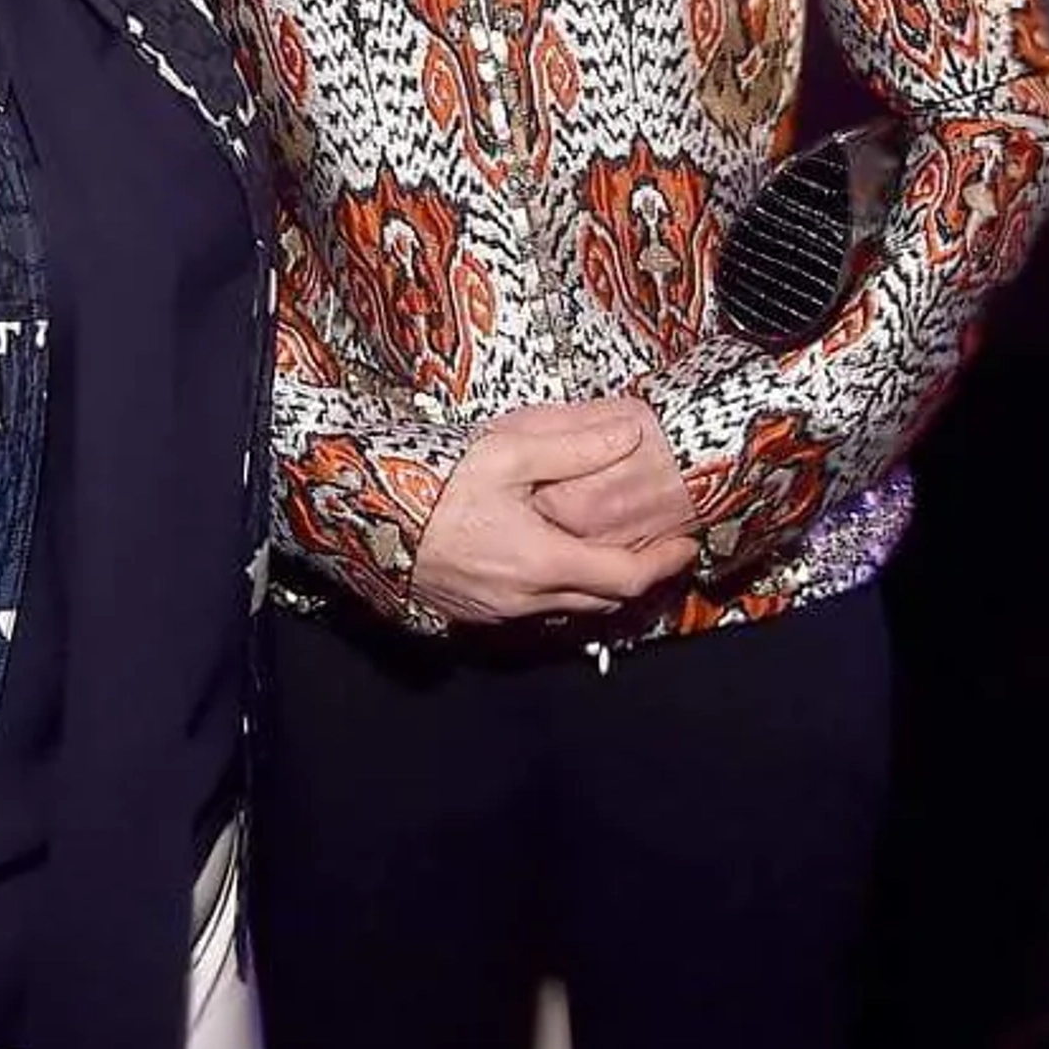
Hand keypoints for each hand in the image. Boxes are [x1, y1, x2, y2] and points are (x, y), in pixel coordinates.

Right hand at [411, 405, 698, 625]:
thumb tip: (628, 436)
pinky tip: (552, 559)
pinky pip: (533, 609)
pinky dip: (558, 589)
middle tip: (657, 546)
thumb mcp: (505, 452)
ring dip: (596, 585)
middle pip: (602, 601)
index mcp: (541, 562)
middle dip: (636, 575)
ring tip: (610, 550)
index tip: (685, 544)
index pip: (624, 578)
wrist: (362, 514)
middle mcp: (524, 600)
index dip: (662, 563)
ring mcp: (497, 612)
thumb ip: (572, 447)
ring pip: (567, 609)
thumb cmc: (432, 481)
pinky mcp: (472, 612)